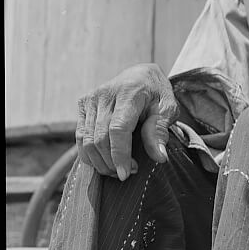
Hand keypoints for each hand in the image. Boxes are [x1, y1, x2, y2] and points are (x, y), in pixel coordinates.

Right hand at [75, 63, 177, 180]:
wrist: (140, 75)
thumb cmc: (156, 94)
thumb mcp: (168, 108)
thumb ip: (160, 130)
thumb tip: (159, 157)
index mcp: (129, 92)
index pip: (118, 128)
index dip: (120, 154)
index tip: (126, 173)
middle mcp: (105, 94)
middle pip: (100, 137)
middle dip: (111, 162)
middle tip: (128, 173)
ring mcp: (90, 99)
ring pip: (87, 140)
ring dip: (100, 162)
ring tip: (117, 170)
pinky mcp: (83, 105)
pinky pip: (80, 137)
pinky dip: (90, 154)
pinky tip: (105, 162)